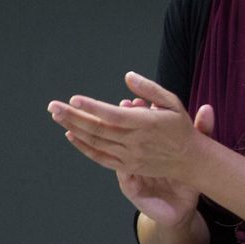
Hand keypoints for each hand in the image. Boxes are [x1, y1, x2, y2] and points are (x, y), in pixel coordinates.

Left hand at [49, 72, 215, 226]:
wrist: (191, 160)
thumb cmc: (180, 126)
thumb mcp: (172, 102)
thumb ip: (149, 88)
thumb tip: (127, 76)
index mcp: (146, 123)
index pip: (113, 115)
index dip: (92, 107)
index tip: (74, 99)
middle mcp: (135, 142)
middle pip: (98, 129)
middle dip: (73, 117)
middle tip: (53, 106)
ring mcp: (130, 156)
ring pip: (96, 142)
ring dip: (74, 129)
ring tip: (57, 116)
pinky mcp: (127, 166)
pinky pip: (100, 157)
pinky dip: (83, 147)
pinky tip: (70, 135)